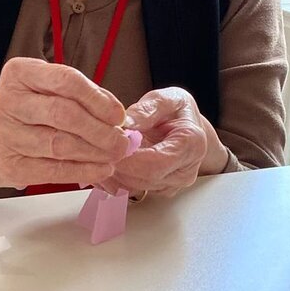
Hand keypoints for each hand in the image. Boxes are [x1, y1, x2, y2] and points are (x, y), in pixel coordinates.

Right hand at [0, 58, 132, 193]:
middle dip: (100, 130)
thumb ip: (79, 95)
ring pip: (61, 144)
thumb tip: (117, 114)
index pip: (65, 81)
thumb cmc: (23, 112)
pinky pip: (54, 170)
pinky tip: (101, 169)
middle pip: (64, 114)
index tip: (118, 114)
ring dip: (95, 152)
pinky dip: (83, 170)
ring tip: (115, 155)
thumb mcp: (43, 90)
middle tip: (122, 141)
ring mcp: (6, 135)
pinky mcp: (11, 166)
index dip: (97, 99)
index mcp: (20, 74)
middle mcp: (9, 102)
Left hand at [106, 88, 226, 197]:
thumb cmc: (177, 112)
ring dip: (113, 174)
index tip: (108, 145)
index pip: (156, 163)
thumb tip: (127, 122)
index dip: (128, 158)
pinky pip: (131, 192)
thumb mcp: (165, 99)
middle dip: (118, 166)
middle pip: (144, 179)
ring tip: (100, 154)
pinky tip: (105, 163)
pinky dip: (114, 179)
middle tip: (98, 149)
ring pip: (135, 188)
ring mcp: (172, 185)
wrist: (186, 127)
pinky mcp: (158, 191)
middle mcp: (185, 171)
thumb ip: (147, 109)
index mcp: (191, 145)